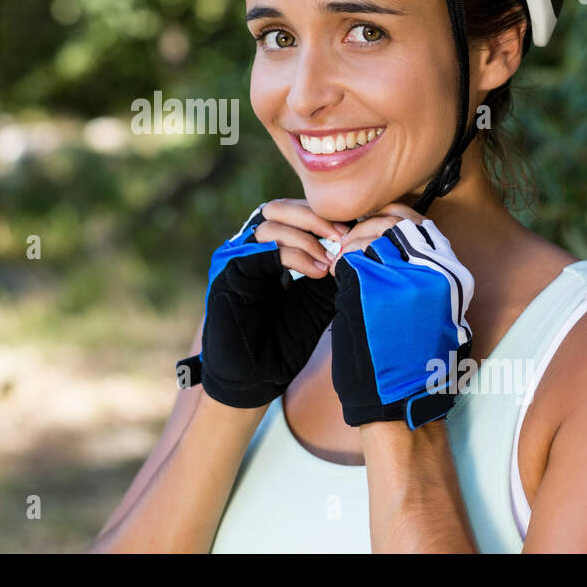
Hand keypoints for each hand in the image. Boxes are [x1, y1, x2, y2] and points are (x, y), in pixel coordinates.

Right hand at [193, 200, 350, 407]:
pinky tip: (316, 271)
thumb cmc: (283, 342)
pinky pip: (261, 250)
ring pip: (269, 223)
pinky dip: (293, 255)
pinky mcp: (227, 274)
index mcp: (267, 251)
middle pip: (278, 208)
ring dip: (307, 237)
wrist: (254, 378)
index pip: (292, 214)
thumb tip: (359, 242)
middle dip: (315, 218)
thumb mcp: (317, 299)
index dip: (323, 217)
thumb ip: (330, 270)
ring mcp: (234, 259)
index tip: (354, 232)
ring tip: (331, 260)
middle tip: (344, 236)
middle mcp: (247, 249)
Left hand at [328, 207, 473, 428]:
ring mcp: (402, 280)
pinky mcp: (371, 292)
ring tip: (343, 258)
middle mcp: (433, 272)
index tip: (375, 229)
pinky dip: (340, 262)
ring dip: (353, 242)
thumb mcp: (439, 313)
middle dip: (371, 225)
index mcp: (453, 277)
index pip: (422, 223)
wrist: (400, 403)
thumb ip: (428, 275)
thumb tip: (403, 245)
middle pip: (397, 221)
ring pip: (373, 235)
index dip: (393, 220)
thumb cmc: (417, 362)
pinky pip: (351, 260)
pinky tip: (336, 274)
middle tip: (353, 241)